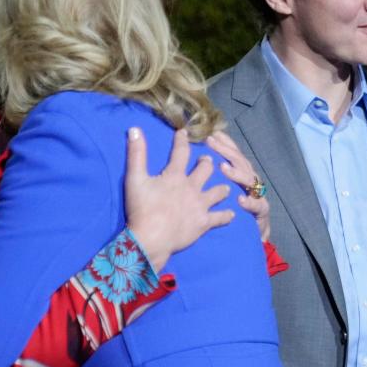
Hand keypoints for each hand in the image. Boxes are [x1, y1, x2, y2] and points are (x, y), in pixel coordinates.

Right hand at [125, 127, 233, 271]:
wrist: (151, 238)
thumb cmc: (141, 208)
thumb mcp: (134, 178)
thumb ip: (136, 154)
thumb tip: (135, 129)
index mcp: (175, 176)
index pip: (181, 152)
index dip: (182, 140)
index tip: (184, 133)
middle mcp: (192, 187)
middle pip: (206, 170)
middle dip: (207, 163)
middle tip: (207, 161)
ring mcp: (200, 205)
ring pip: (218, 192)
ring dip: (222, 188)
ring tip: (225, 187)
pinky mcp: (204, 222)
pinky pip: (220, 218)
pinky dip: (226, 215)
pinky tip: (231, 214)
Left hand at [206, 130, 270, 241]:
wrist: (255, 233)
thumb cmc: (236, 209)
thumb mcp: (226, 189)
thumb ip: (216, 174)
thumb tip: (197, 159)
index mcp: (241, 173)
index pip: (233, 153)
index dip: (224, 142)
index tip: (212, 132)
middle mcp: (250, 179)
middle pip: (239, 161)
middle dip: (226, 151)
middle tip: (211, 142)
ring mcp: (257, 193)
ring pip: (249, 179)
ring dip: (236, 173)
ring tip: (224, 169)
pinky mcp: (261, 211)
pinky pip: (257, 205)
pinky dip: (250, 202)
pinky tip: (241, 200)